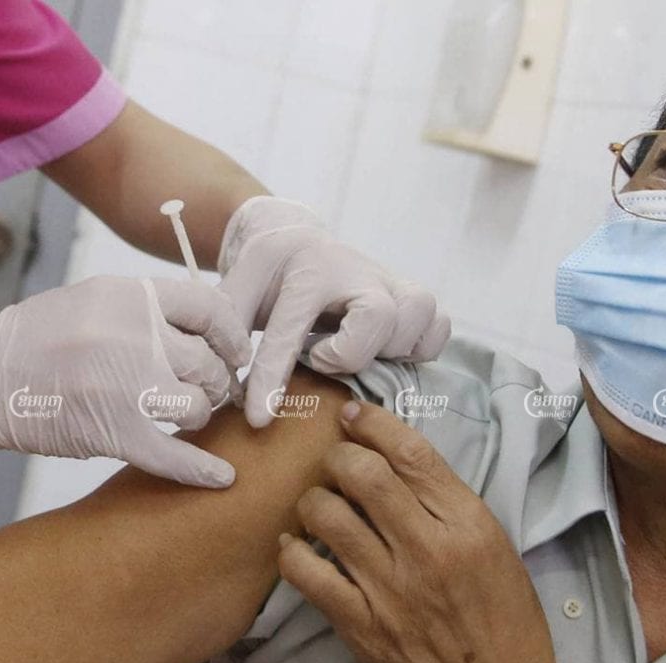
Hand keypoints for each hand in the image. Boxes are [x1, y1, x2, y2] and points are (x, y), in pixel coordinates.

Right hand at [0, 275, 251, 487]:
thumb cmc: (38, 340)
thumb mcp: (93, 301)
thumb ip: (148, 310)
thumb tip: (211, 327)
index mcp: (128, 297)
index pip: (209, 308)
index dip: (232, 334)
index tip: (237, 351)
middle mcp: (132, 336)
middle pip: (208, 363)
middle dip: (216, 381)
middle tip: (209, 389)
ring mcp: (123, 385)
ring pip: (198, 407)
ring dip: (198, 415)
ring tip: (185, 414)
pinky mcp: (113, 432)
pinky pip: (174, 456)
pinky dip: (201, 470)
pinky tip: (223, 477)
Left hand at [218, 196, 450, 427]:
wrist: (297, 239)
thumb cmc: (267, 277)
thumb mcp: (236, 292)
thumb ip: (226, 333)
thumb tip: (229, 388)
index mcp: (306, 267)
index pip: (290, 328)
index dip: (272, 377)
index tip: (259, 419)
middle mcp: (357, 270)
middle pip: (379, 316)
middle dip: (351, 352)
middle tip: (321, 357)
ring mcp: (393, 281)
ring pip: (417, 316)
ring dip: (388, 349)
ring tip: (354, 353)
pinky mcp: (414, 296)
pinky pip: (439, 328)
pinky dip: (420, 348)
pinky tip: (387, 354)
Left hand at [278, 401, 603, 662]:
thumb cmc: (506, 620)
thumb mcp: (496, 546)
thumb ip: (449, 505)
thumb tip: (396, 464)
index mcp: (467, 525)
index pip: (411, 454)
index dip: (373, 424)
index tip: (353, 416)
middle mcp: (427, 550)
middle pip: (362, 474)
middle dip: (339, 456)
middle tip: (336, 463)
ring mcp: (389, 589)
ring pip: (327, 516)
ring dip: (315, 500)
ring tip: (320, 505)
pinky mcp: (360, 625)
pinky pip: (307, 574)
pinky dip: (292, 551)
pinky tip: (296, 546)